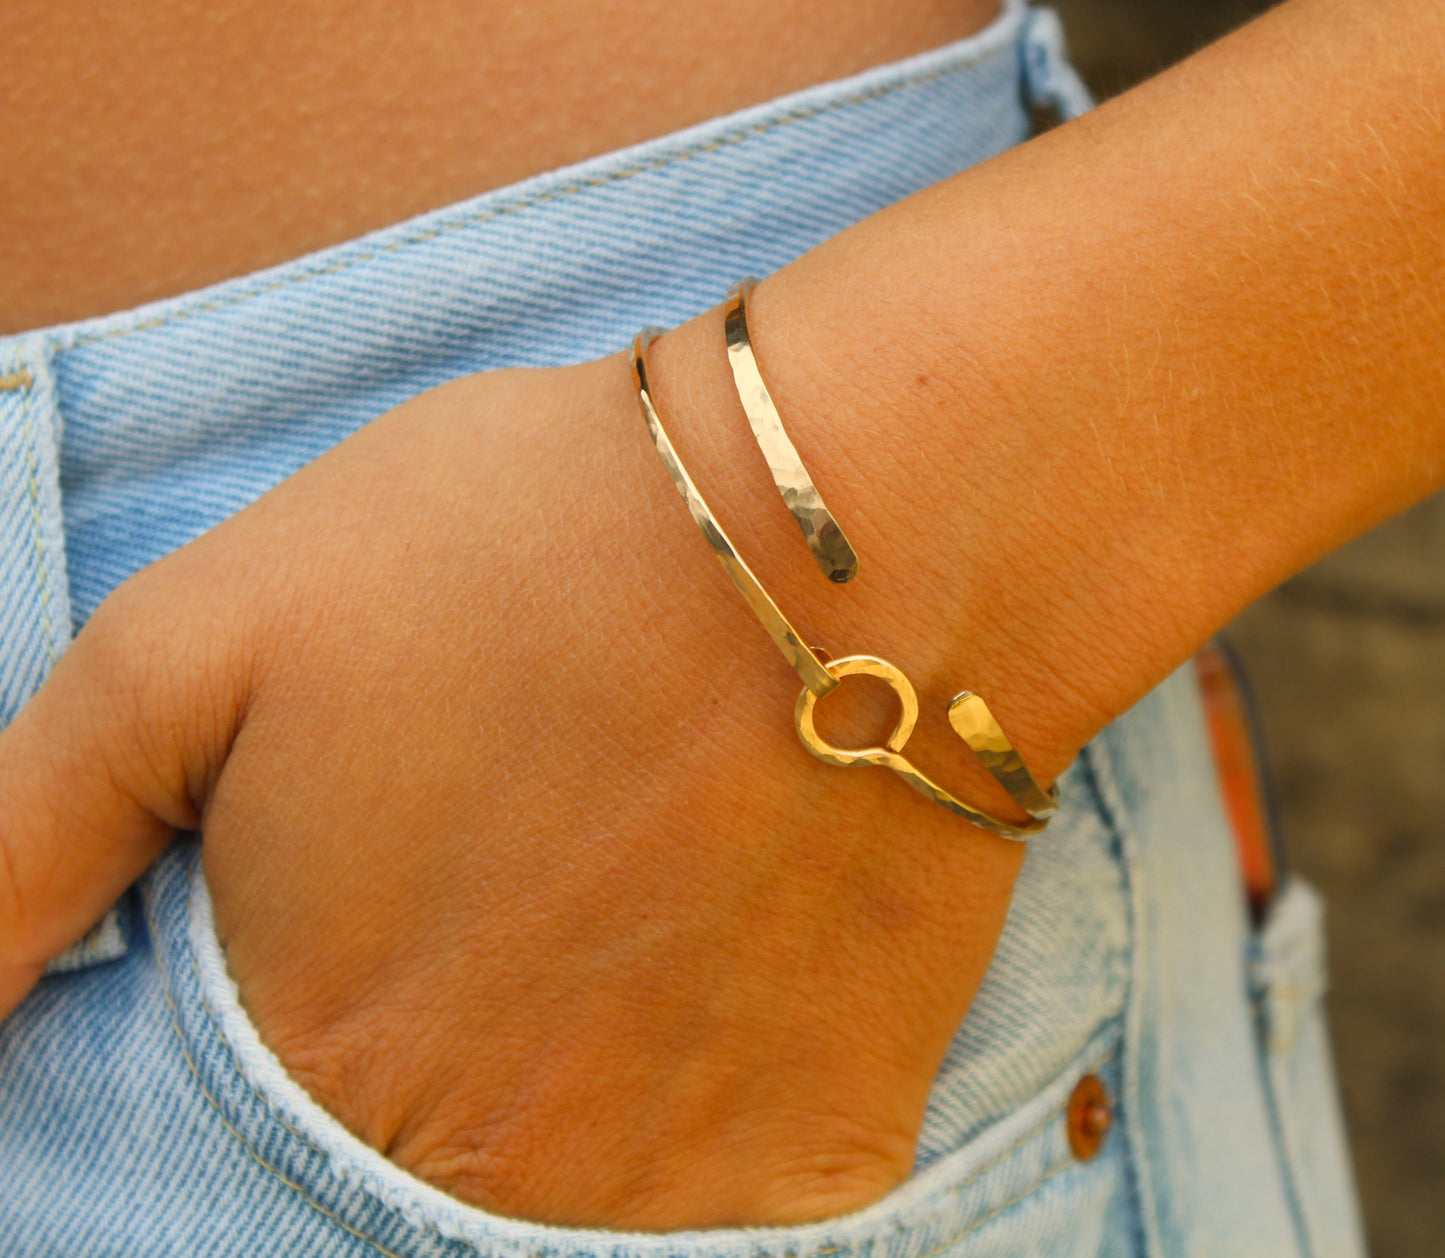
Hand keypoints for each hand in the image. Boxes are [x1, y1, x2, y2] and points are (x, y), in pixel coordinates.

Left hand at [0, 347, 1037, 1227]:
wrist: (856, 532)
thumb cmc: (524, 546)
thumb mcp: (201, 640)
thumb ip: (20, 841)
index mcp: (315, 1060)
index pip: (233, 1150)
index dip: (318, 997)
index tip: (390, 907)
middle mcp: (485, 1174)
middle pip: (412, 1167)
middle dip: (444, 1031)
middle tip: (522, 876)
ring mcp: (671, 1191)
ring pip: (568, 1184)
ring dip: (575, 1064)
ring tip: (624, 890)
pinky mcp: (826, 1153)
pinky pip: (728, 1194)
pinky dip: (709, 1092)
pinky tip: (721, 948)